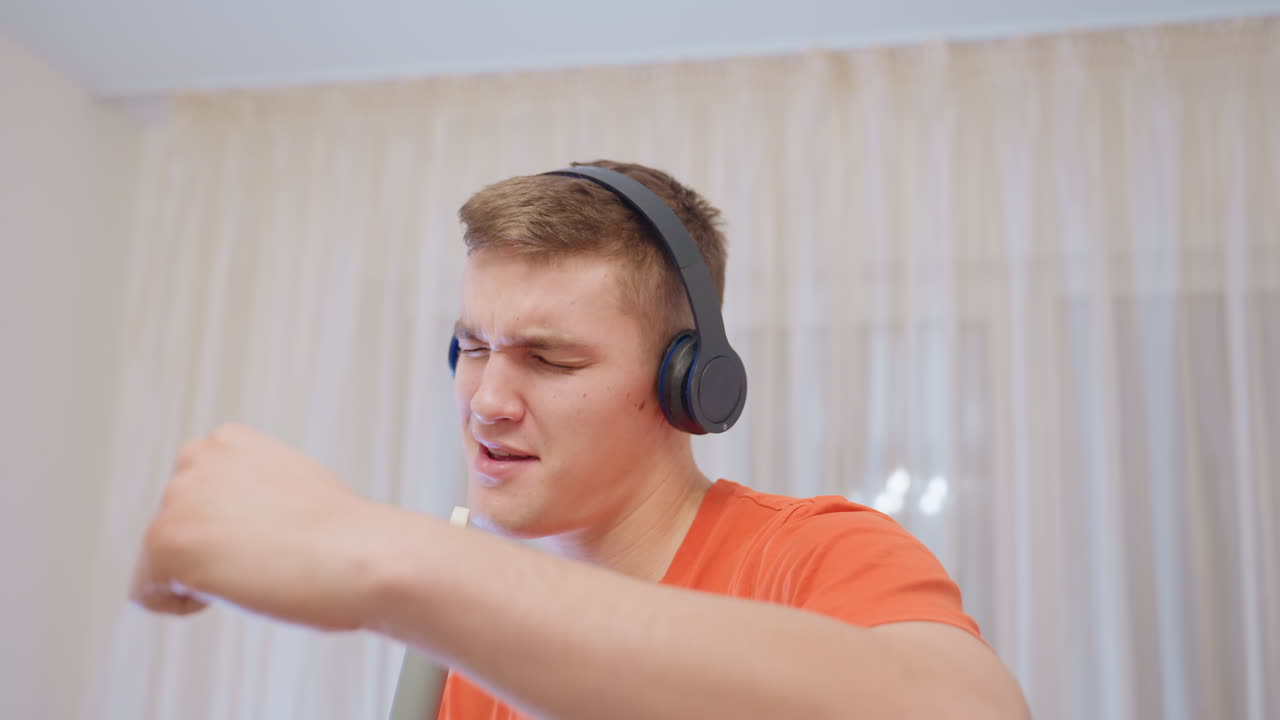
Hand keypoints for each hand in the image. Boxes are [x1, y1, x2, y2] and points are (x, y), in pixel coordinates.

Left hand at [130, 422, 381, 630]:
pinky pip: (145, 592)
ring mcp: (178, 498)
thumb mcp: (291, 484)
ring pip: (163, 557)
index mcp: (228, 439)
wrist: (360, 554)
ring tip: (257, 568)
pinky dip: (180, 604)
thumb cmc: (343, 535)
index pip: (197, 495)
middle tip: (268, 555)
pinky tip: (229, 591)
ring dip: (203, 573)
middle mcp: (195, 458)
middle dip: (212, 547)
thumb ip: (248, 488)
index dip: (230, 526)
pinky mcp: (165, 541)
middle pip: (177, 525)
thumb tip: (225, 524)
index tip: (272, 535)